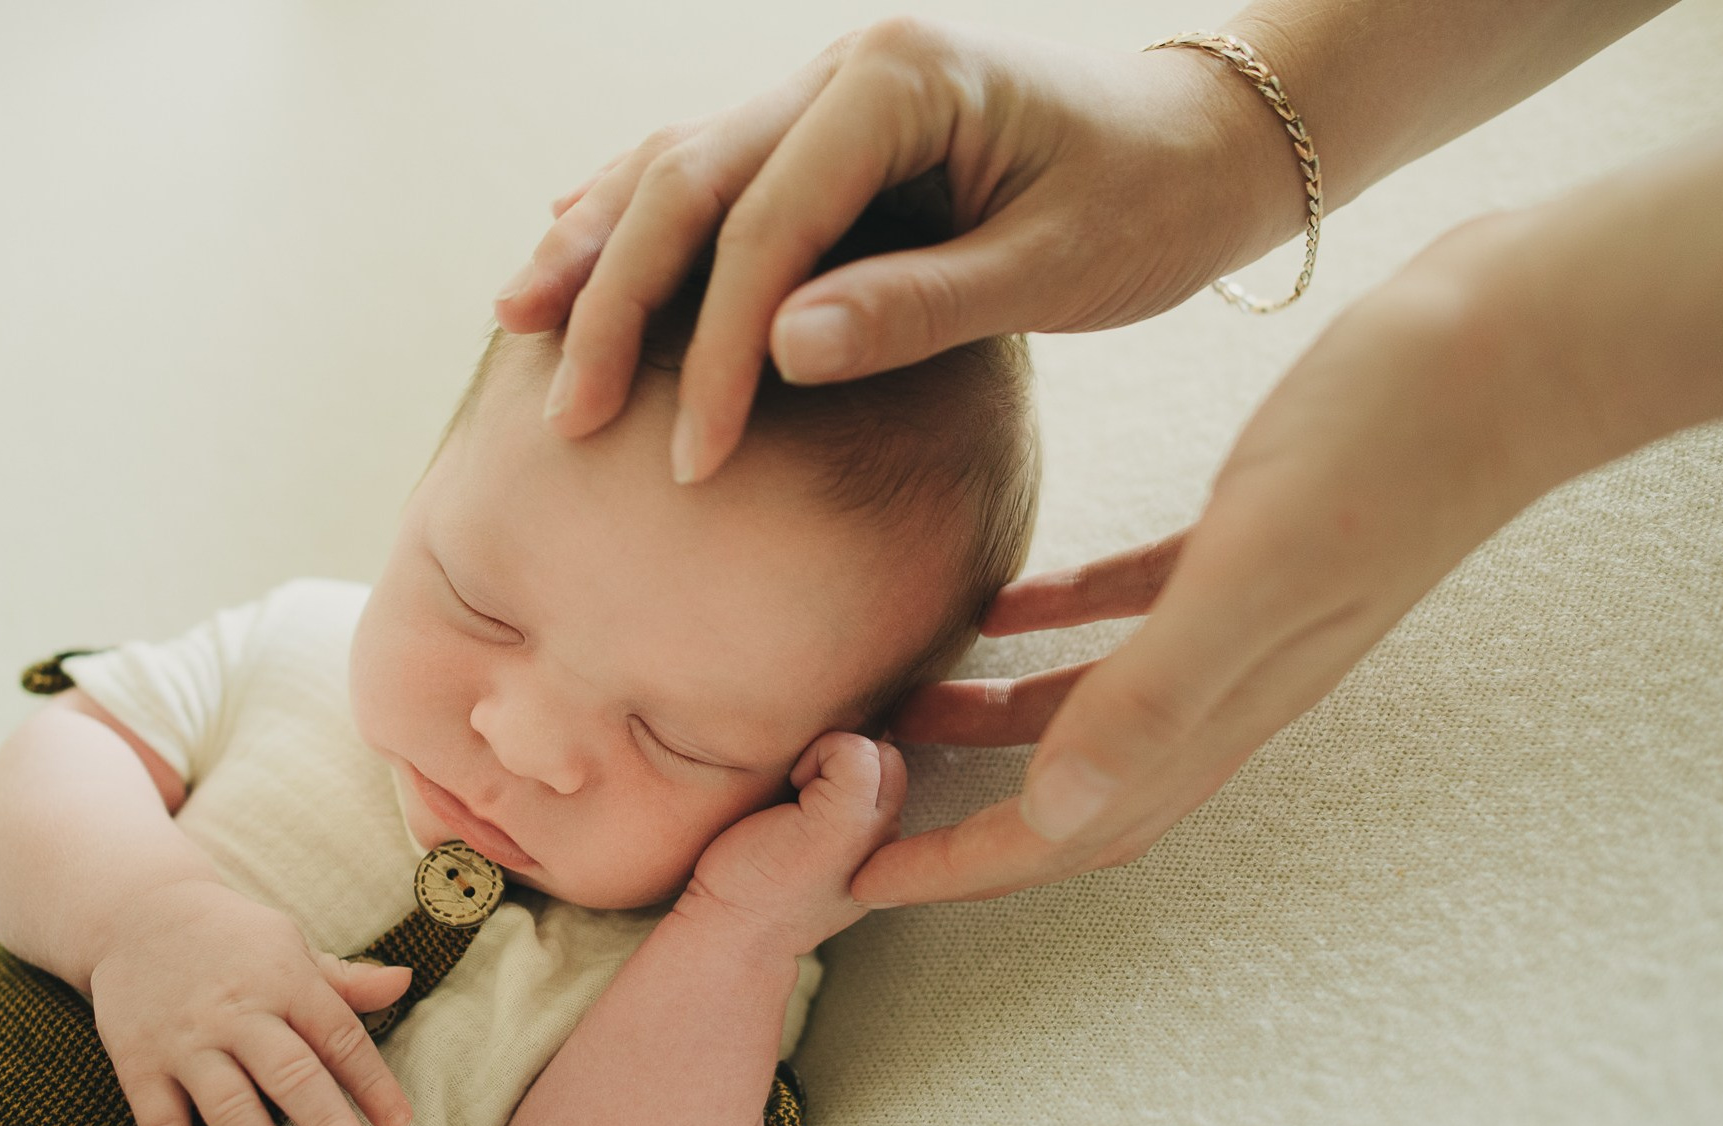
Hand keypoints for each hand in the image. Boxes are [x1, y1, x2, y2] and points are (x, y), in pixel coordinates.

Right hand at [88, 878, 416, 1125]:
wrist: (137, 912)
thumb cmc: (233, 939)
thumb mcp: (289, 946)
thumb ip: (343, 979)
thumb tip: (404, 980)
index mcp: (284, 979)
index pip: (338, 1035)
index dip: (371, 1081)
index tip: (398, 1125)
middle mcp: (237, 1011)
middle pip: (289, 1074)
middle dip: (328, 1125)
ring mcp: (185, 1040)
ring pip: (227, 1106)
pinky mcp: (139, 1064)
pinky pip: (160, 1125)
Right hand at [495, 17, 1295, 482]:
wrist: (1205, 141)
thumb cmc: (1150, 206)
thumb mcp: (1055, 268)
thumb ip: (919, 308)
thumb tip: (776, 354)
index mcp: (902, 82)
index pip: (769, 221)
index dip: (714, 344)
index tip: (692, 461)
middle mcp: (845, 67)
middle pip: (688, 177)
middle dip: (617, 299)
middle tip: (568, 412)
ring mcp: (828, 88)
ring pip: (677, 161)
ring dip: (597, 244)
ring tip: (517, 321)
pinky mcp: (827, 128)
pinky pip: (710, 167)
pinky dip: (635, 213)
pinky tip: (570, 244)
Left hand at [684, 732, 906, 957]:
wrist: (733, 931)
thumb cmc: (756, 883)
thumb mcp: (814, 843)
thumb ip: (840, 807)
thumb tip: (838, 746)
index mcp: (884, 849)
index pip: (890, 773)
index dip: (848, 767)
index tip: (806, 798)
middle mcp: (891, 841)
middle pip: (888, 759)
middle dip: (844, 759)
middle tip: (798, 792)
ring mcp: (875, 832)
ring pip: (876, 752)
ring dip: (831, 757)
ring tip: (794, 793)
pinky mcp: (846, 821)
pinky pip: (852, 749)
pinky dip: (819, 751)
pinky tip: (791, 785)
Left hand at [851, 218, 1564, 904]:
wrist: (1512, 345)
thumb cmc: (1391, 447)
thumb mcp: (1259, 570)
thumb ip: (1160, 691)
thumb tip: (1053, 811)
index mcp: (1219, 709)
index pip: (1067, 829)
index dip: (959, 867)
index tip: (858, 878)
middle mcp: (1225, 683)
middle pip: (1070, 794)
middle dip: (962, 822)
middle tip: (858, 814)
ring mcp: (1238, 619)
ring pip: (1091, 706)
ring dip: (995, 724)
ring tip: (900, 704)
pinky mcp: (1241, 546)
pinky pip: (1126, 613)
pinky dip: (1056, 625)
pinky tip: (1000, 605)